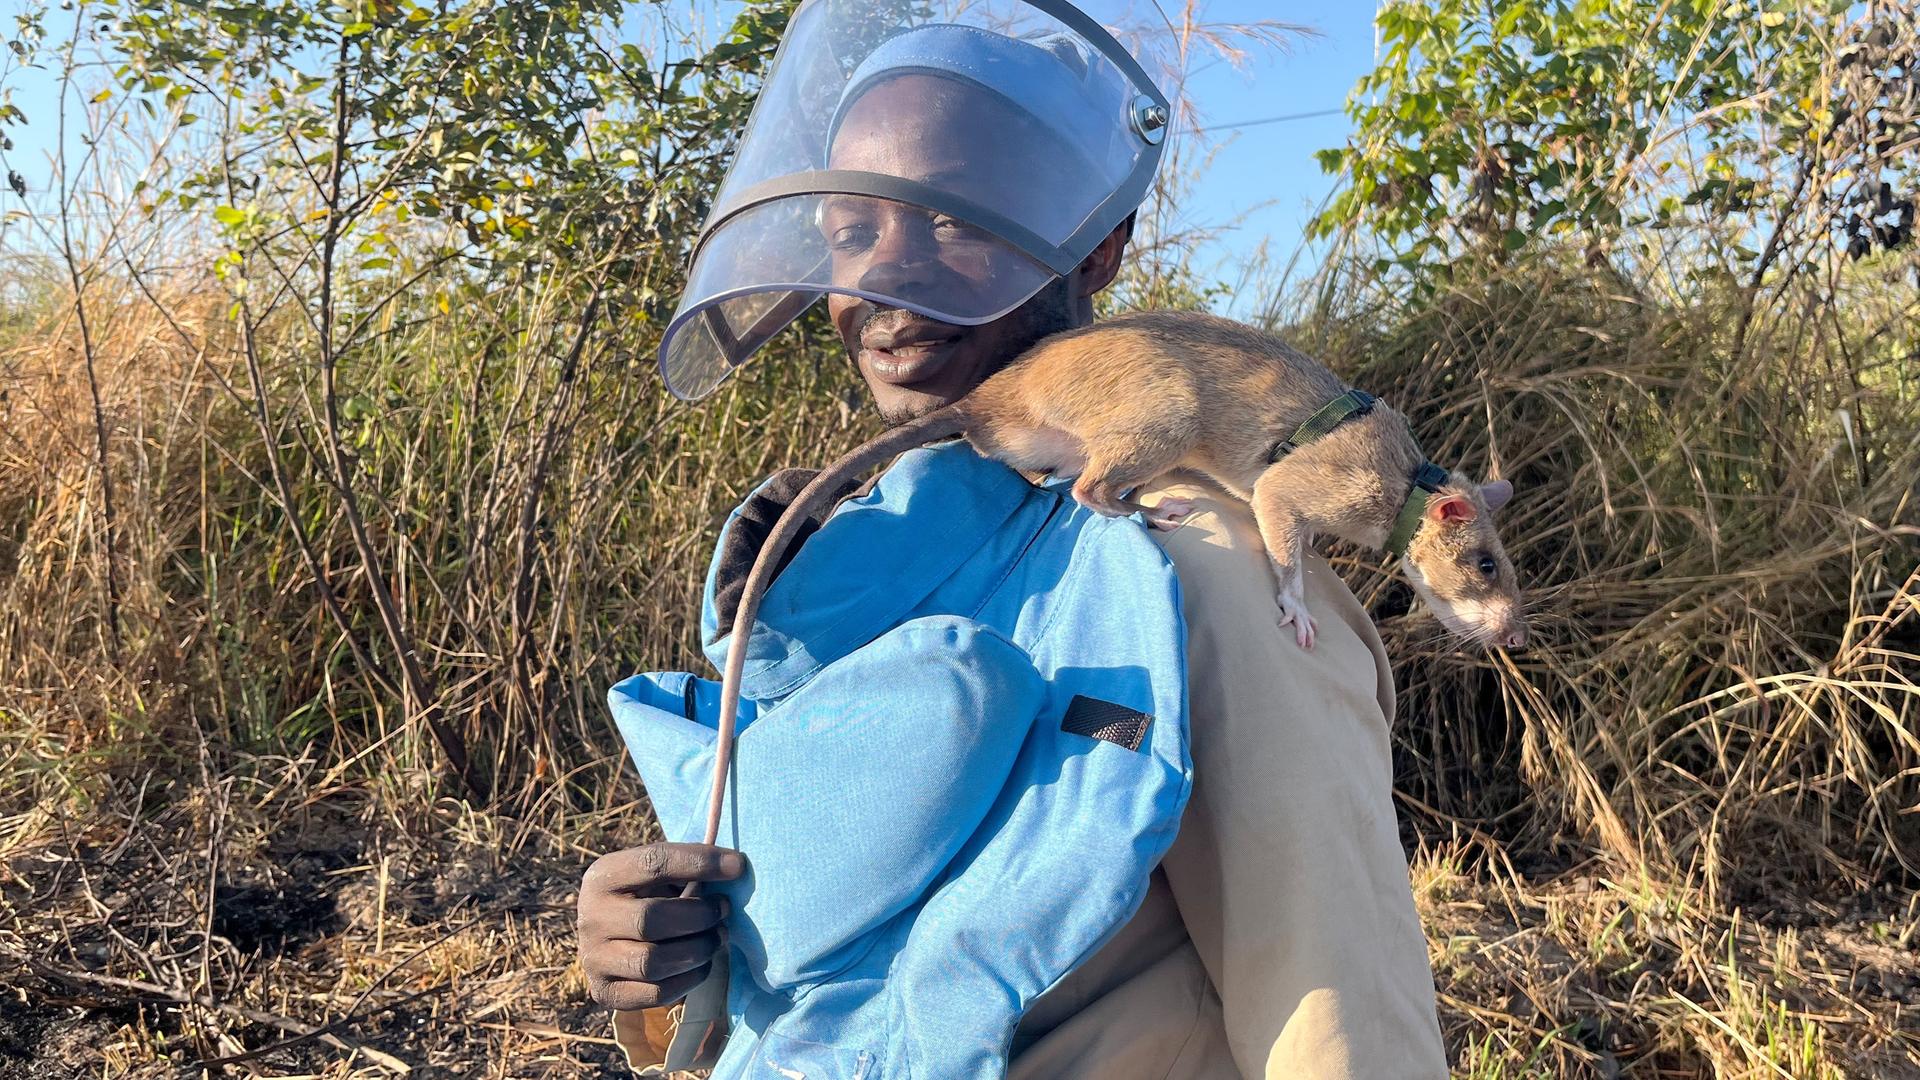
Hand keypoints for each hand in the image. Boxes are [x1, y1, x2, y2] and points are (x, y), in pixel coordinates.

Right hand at [577, 842, 745, 1010]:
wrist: (608, 940)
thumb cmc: (644, 897)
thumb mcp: (653, 875)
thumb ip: (684, 869)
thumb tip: (733, 868)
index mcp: (603, 877)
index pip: (653, 863)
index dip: (700, 862)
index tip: (738, 866)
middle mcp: (591, 917)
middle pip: (651, 918)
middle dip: (700, 915)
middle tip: (723, 911)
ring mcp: (594, 959)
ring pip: (653, 961)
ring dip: (697, 950)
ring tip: (716, 939)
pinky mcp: (606, 992)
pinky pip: (656, 993)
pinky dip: (689, 979)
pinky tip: (700, 964)